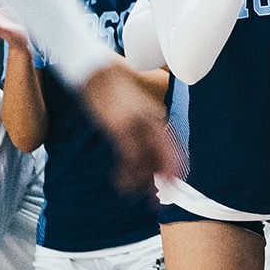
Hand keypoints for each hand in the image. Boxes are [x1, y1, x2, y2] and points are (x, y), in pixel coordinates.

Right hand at [76, 62, 186, 192]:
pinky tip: (121, 183)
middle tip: (160, 199)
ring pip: (145, 160)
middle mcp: (150, 121)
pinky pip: (126, 157)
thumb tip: (148, 138)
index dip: (175, 166)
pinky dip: (125, 173)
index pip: (173, 146)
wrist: (94, 70)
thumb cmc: (113, 87)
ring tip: (135, 194)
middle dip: (164, 180)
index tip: (174, 182)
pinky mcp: (117, 128)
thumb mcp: (135, 105)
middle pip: (164, 156)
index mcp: (155, 116)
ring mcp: (134, 125)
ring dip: (141, 182)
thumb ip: (144, 121)